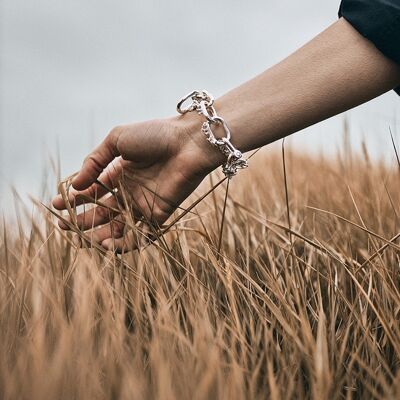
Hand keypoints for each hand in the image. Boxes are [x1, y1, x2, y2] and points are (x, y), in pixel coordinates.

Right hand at [52, 115, 222, 251]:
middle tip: (64, 226)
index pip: (93, 191)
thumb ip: (95, 161)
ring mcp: (144, 205)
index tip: (57, 204)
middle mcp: (131, 191)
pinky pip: (141, 235)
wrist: (189, 141)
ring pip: (118, 227)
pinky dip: (125, 243)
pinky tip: (107, 245)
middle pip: (102, 212)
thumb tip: (74, 185)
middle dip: (82, 220)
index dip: (74, 199)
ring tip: (83, 240)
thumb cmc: (155, 135)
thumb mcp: (117, 140)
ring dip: (100, 236)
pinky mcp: (160, 215)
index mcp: (120, 173)